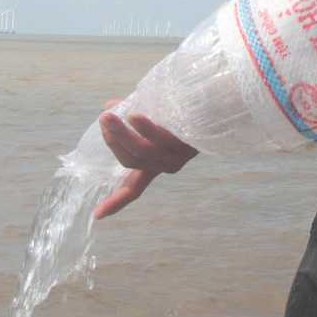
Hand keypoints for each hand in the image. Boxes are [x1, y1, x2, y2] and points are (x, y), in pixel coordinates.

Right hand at [93, 100, 198, 219]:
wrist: (218, 101)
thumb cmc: (182, 109)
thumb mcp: (153, 115)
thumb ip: (131, 115)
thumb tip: (108, 106)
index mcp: (156, 165)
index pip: (133, 188)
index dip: (115, 201)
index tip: (97, 215)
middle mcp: (165, 165)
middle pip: (131, 162)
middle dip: (113, 142)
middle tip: (103, 119)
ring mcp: (177, 157)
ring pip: (142, 152)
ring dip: (122, 134)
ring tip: (109, 116)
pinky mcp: (187, 145)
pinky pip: (161, 138)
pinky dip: (145, 128)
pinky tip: (134, 115)